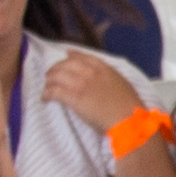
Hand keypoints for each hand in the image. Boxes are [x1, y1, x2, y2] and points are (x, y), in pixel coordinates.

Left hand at [34, 46, 148, 135]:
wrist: (128, 120)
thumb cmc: (130, 106)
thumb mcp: (123, 84)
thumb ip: (110, 77)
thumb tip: (102, 77)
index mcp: (104, 69)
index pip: (83, 57)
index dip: (72, 55)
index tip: (66, 55)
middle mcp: (91, 73)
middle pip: (66, 65)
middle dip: (56, 68)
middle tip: (50, 75)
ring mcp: (82, 84)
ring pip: (57, 76)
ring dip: (49, 81)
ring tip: (46, 87)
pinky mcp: (74, 98)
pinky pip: (55, 91)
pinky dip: (47, 94)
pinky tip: (45, 98)